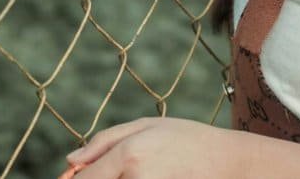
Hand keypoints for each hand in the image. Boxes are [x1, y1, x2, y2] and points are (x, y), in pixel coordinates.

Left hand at [61, 116, 241, 178]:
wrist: (229, 162)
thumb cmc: (188, 139)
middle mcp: (135, 177)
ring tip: (144, 170)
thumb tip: (71, 161)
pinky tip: (154, 176)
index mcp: (128, 154)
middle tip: (121, 170)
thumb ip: (104, 141)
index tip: (72, 178)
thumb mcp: (147, 126)